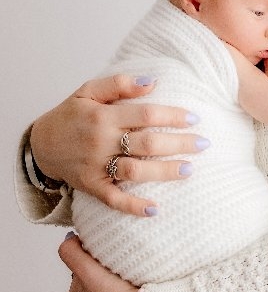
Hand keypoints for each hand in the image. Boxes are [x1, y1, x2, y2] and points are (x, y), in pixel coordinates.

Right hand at [30, 75, 206, 215]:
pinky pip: (114, 199)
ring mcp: (96, 165)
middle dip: (179, 143)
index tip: (194, 118)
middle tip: (204, 144)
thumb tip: (153, 82)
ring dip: (164, 172)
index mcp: (103, 115)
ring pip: (135, 170)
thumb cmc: (70, 115)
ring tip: (190, 169)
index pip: (145, 114)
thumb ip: (119, 84)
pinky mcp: (92, 186)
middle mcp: (101, 141)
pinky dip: (133, 206)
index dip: (172, 116)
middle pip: (147, 143)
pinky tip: (154, 209)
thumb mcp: (88, 91)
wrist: (40, 145)